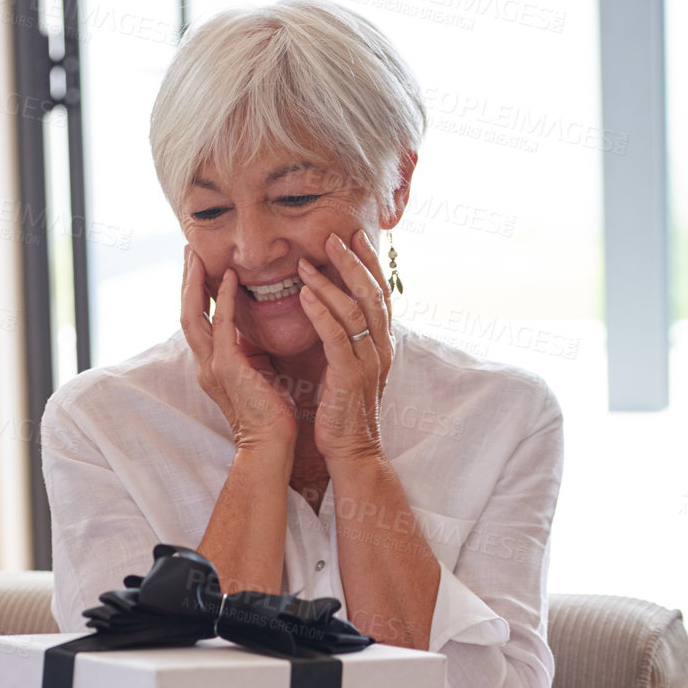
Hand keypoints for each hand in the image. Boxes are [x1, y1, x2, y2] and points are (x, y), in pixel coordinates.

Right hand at [180, 247, 296, 455]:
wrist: (271, 446)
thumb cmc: (271, 414)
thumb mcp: (257, 374)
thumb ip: (249, 350)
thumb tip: (254, 327)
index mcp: (212, 365)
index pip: (197, 320)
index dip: (195, 292)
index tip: (197, 264)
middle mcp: (205, 364)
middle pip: (186, 313)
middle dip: (186, 280)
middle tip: (188, 249)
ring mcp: (212, 366)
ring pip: (193, 316)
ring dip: (194, 283)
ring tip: (197, 255)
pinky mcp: (228, 369)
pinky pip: (221, 327)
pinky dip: (222, 300)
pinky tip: (230, 277)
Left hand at [296, 230, 394, 465]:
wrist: (351, 452)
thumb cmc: (343, 410)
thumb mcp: (347, 368)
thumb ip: (345, 340)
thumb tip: (331, 312)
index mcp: (380, 344)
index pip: (379, 294)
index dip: (369, 264)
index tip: (354, 237)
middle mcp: (381, 348)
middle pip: (373, 294)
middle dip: (354, 262)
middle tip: (334, 235)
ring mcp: (369, 361)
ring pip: (355, 310)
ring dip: (331, 282)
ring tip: (307, 261)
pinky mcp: (351, 376)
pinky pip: (337, 337)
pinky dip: (322, 312)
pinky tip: (305, 294)